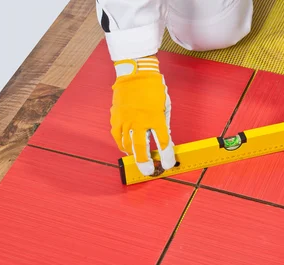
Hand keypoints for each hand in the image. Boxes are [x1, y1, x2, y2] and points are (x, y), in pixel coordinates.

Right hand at [111, 56, 175, 175]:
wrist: (135, 73)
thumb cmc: (153, 89)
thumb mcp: (165, 106)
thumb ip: (164, 125)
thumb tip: (165, 142)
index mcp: (155, 117)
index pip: (163, 143)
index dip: (166, 156)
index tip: (167, 164)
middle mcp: (139, 121)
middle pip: (141, 148)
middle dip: (145, 163)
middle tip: (148, 171)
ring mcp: (126, 120)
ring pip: (127, 145)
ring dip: (133, 155)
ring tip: (138, 159)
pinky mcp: (116, 117)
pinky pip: (117, 136)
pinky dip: (122, 144)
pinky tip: (127, 148)